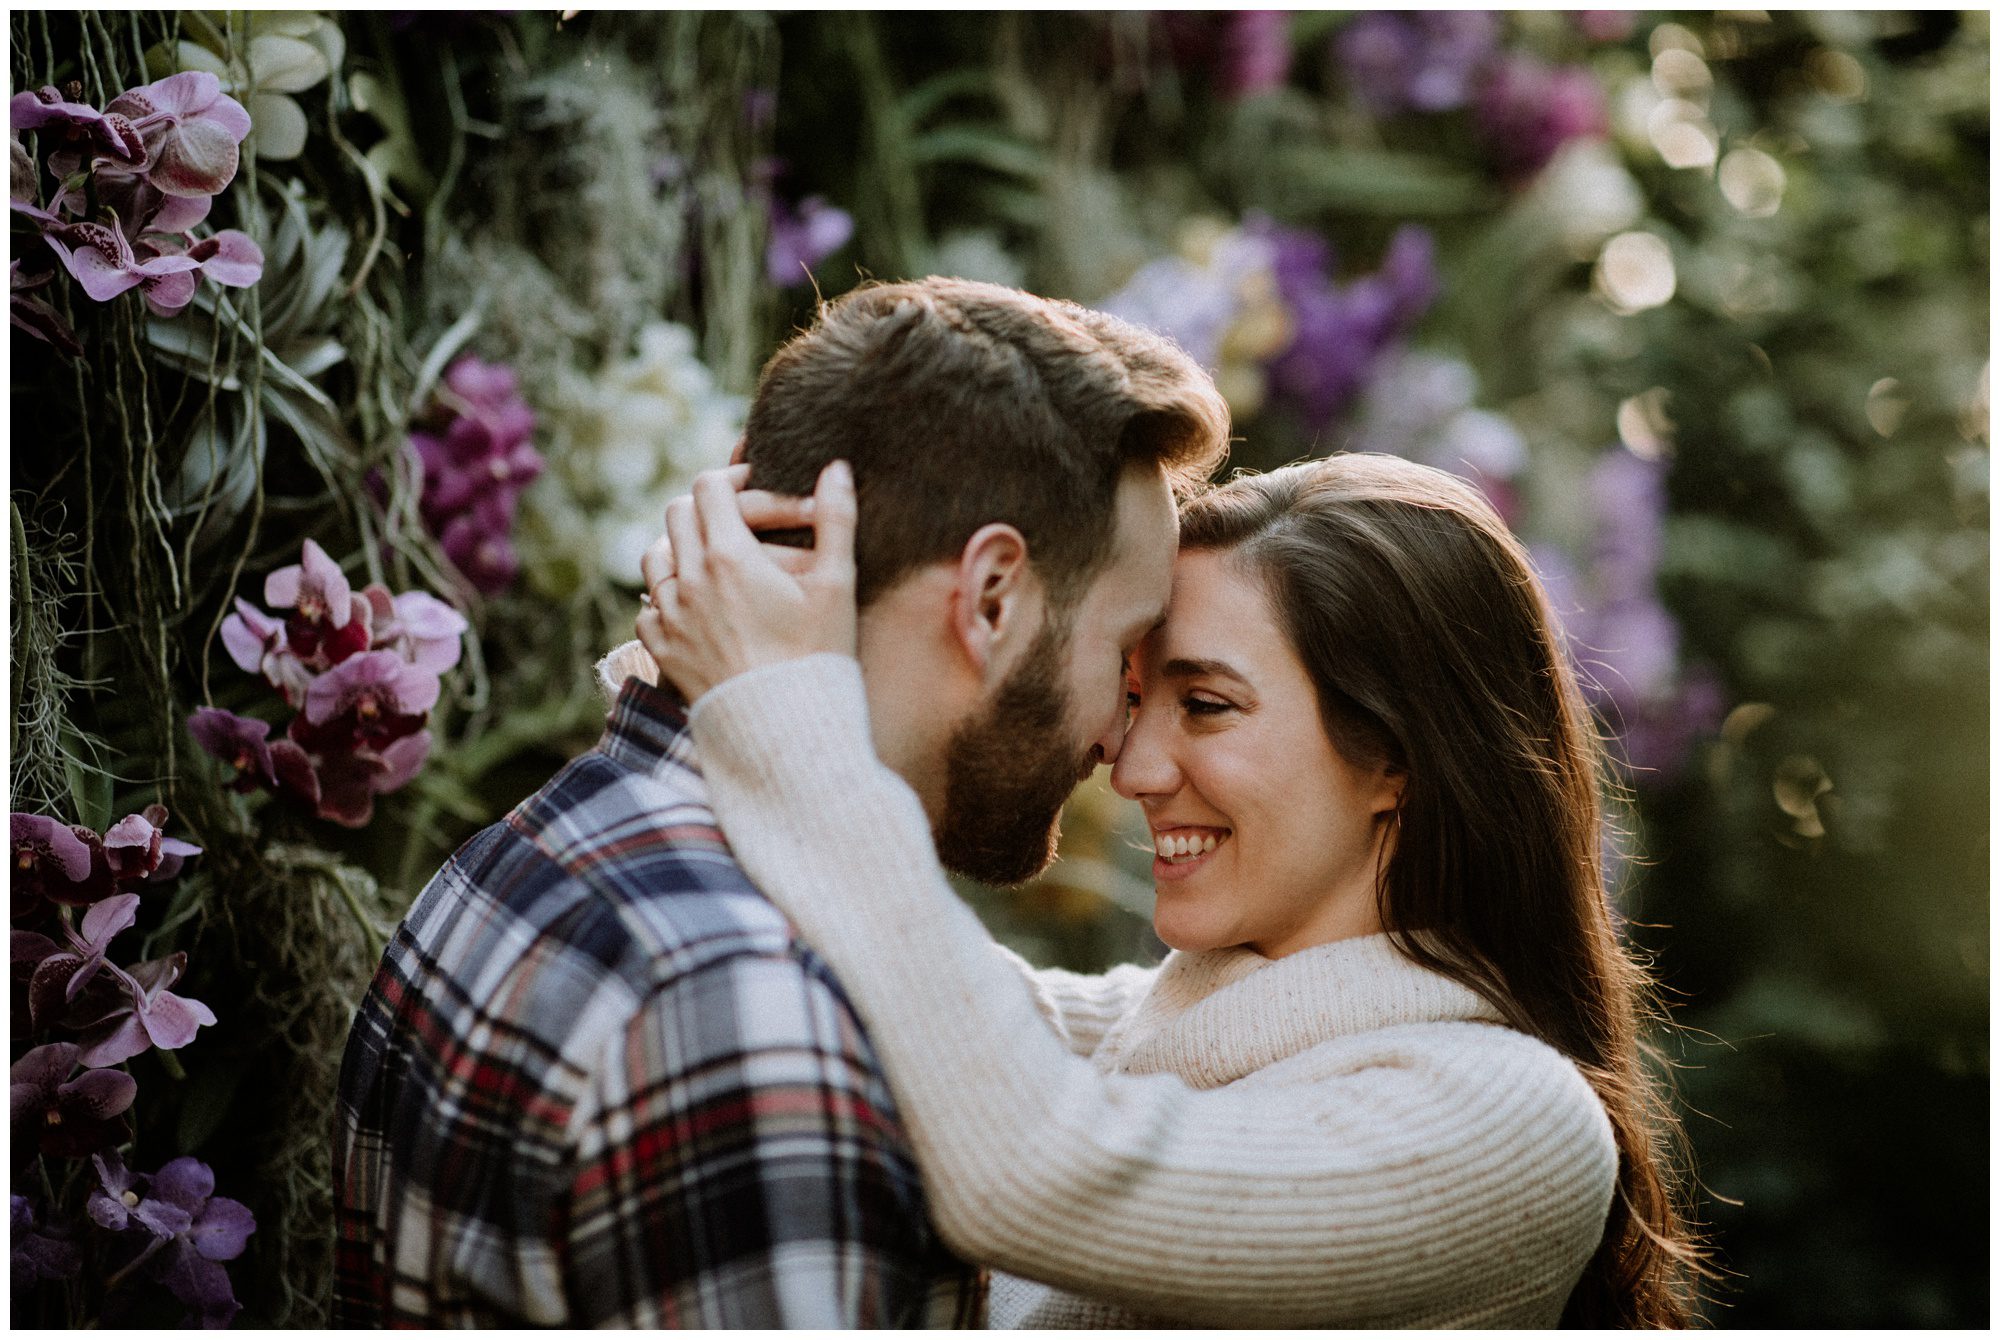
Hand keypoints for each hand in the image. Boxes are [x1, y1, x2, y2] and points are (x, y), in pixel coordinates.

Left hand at [636, 460, 857, 701]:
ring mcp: (669, 616)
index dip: (733, 477)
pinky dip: (668, 596)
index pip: (710, 487)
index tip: (754, 486)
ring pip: (655, 554)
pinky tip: (696, 606)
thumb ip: (836, 520)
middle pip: (679, 513)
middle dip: (709, 508)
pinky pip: (648, 606)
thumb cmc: (818, 657)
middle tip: (740, 522)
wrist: (786, 730)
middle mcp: (689, 580)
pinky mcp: (661, 650)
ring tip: (714, 561)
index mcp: (730, 556)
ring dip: (682, 547)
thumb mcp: (837, 585)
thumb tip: (837, 469)